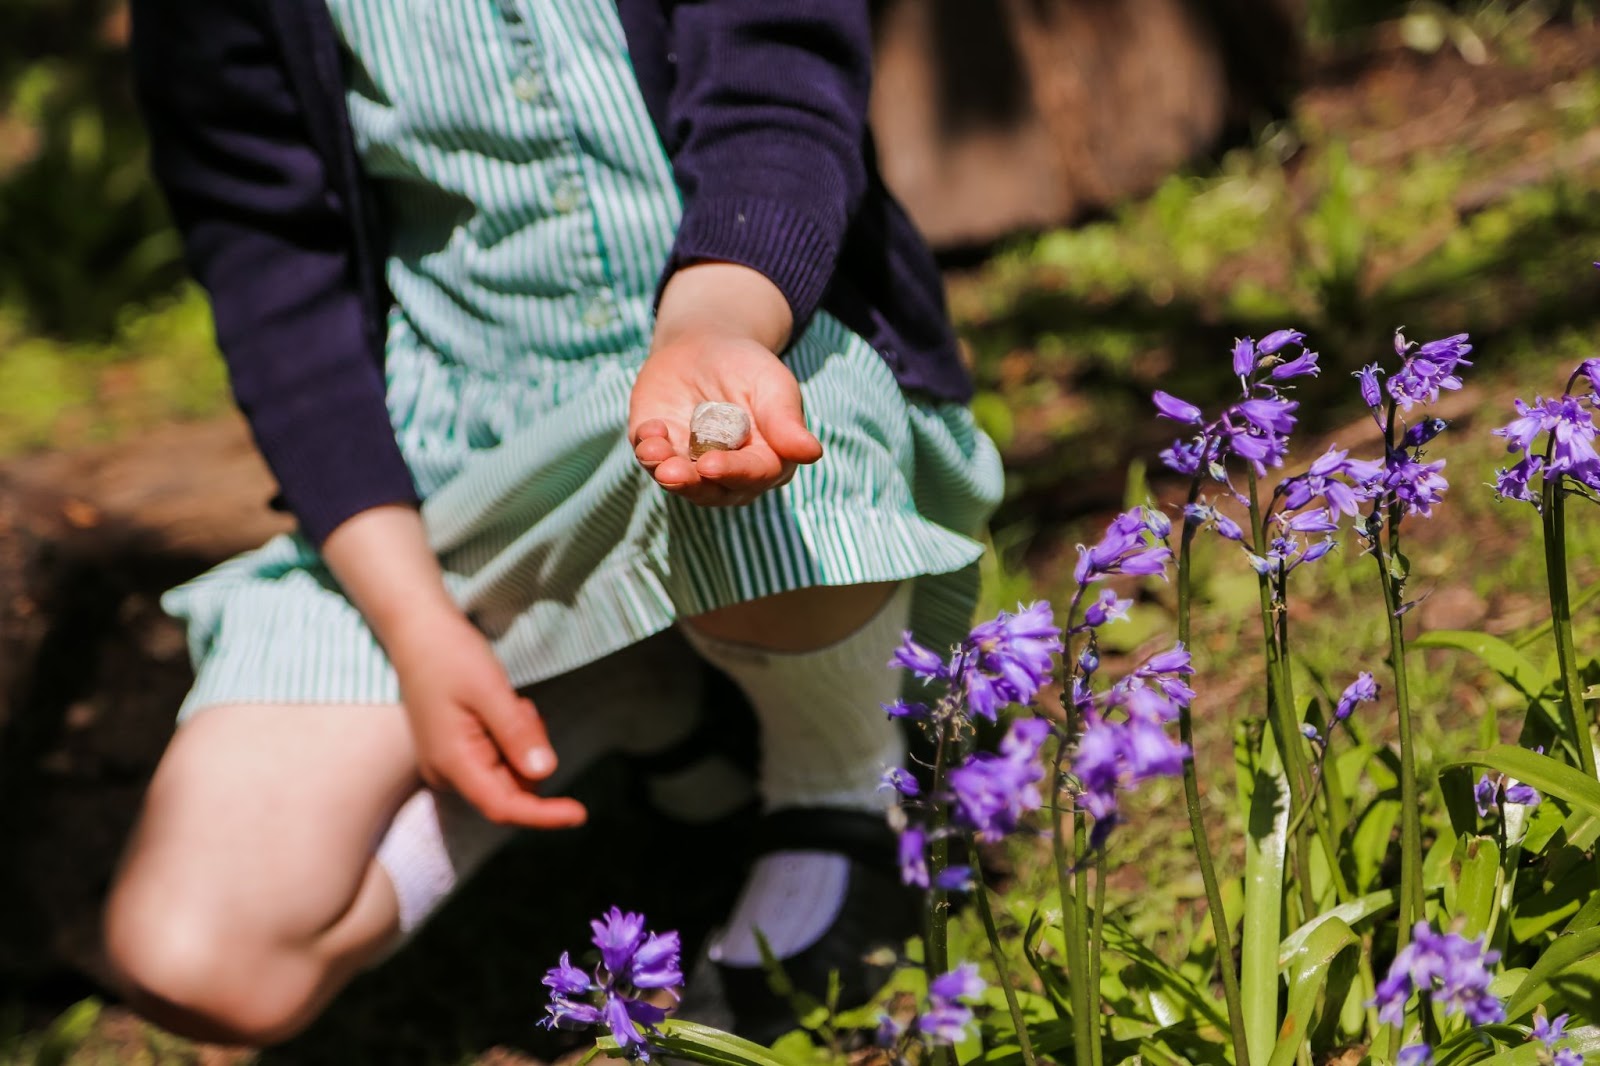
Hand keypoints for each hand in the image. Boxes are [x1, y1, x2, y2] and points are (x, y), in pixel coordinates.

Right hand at [388, 605, 587, 829]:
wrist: (418, 633)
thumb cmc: (451, 657)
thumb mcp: (490, 690)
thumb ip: (517, 734)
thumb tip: (545, 772)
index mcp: (452, 761)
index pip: (502, 806)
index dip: (543, 814)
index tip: (580, 813)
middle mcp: (447, 772)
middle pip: (510, 789)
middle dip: (530, 755)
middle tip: (523, 709)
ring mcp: (449, 763)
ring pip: (508, 773)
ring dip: (522, 743)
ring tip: (511, 703)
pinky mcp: (455, 752)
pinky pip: (497, 759)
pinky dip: (512, 738)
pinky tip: (503, 707)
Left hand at [631, 262, 822, 506]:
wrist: (706, 346)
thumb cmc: (749, 367)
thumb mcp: (771, 384)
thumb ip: (786, 420)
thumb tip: (812, 453)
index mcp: (768, 460)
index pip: (754, 475)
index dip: (733, 472)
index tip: (711, 465)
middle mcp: (730, 474)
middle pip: (714, 491)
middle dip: (692, 483)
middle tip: (673, 471)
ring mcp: (692, 466)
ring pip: (680, 483)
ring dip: (664, 471)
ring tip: (654, 450)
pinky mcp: (662, 452)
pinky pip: (652, 460)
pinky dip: (647, 448)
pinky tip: (651, 428)